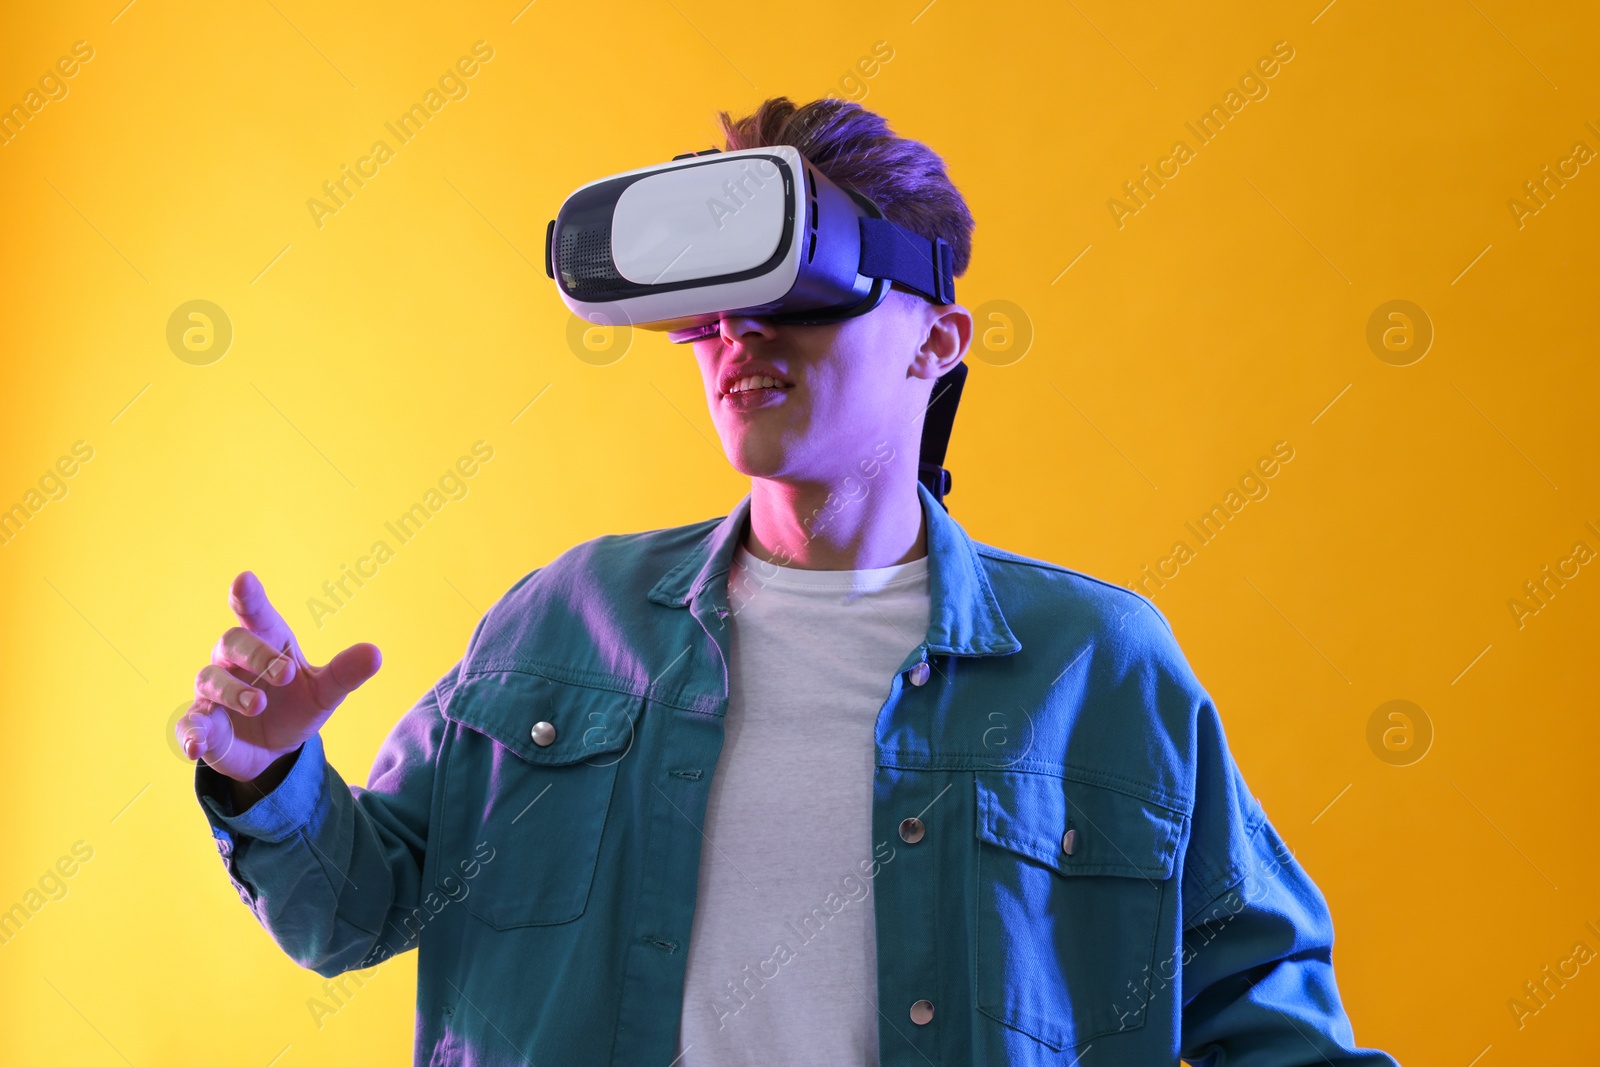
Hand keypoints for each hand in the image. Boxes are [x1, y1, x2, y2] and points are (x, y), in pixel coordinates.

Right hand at [177, 571, 380, 783]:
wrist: (276, 750)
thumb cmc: (297, 705)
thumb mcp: (325, 692)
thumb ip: (345, 672)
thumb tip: (376, 653)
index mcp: (266, 642)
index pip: (255, 613)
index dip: (248, 596)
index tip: (244, 580)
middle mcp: (233, 661)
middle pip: (233, 642)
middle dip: (256, 654)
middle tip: (285, 674)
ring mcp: (214, 691)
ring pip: (211, 679)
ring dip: (232, 691)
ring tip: (257, 705)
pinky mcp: (202, 724)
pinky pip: (190, 723)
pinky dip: (192, 733)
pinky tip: (195, 745)